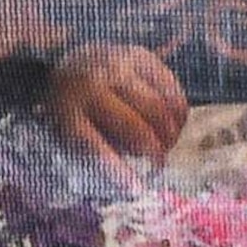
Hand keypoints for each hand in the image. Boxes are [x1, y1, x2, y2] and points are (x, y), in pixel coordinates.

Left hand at [44, 44, 187, 183]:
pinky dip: (179, 113)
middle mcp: (92, 84)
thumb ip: (97, 156)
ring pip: (159, 108)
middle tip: (159, 164)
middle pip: (136, 127)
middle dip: (154, 152)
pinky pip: (172, 90)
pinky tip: (173, 124)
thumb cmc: (76, 110)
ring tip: (166, 144)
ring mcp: (118, 65)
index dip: (117, 170)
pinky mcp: (141, 55)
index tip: (137, 190)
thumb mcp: (70, 133)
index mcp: (68, 110)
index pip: (93, 144)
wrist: (70, 58)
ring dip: (170, 134)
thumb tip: (134, 187)